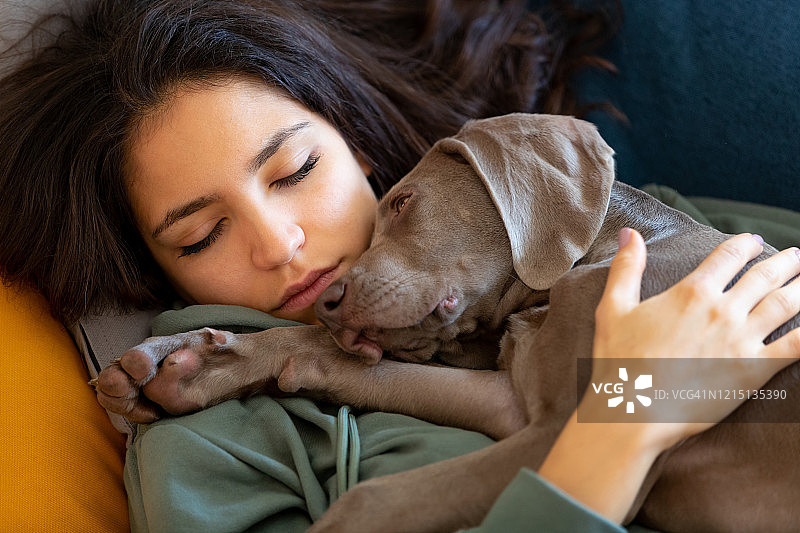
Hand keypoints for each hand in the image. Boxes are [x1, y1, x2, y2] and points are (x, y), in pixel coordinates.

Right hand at [539, 229, 799, 522]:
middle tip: (798, 255)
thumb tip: (631, 233)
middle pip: (765, 275)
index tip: (755, 242)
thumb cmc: (619, 361)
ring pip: (786, 303)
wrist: (634, 409)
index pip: (729, 255)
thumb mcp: (613, 308)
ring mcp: (742, 339)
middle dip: (787, 261)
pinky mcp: (755, 369)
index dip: (745, 245)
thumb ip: (626, 267)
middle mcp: (722, 310)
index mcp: (691, 292)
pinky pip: (796, 344)